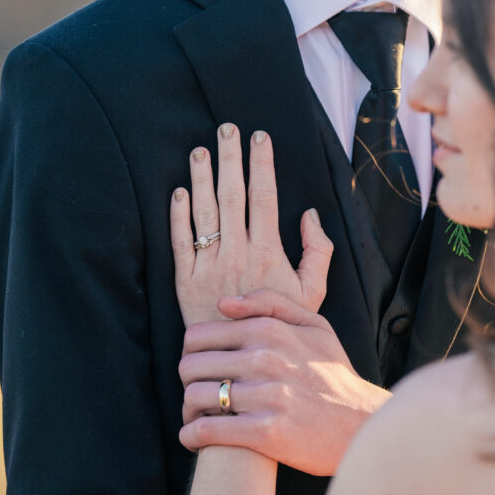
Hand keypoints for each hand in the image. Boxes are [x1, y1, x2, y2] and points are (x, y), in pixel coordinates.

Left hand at [170, 124, 332, 326]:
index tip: (260, 138)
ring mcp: (209, 268)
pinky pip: (180, 243)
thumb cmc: (279, 330)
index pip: (264, 197)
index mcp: (268, 254)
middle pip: (232, 196)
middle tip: (226, 129)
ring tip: (199, 152)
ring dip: (200, 179)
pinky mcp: (185, 283)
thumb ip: (317, 253)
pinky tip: (177, 193)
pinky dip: (177, 217)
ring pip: (204, 213)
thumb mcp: (311, 296)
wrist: (244, 365)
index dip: (262, 164)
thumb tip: (310, 216)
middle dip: (230, 158)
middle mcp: (238, 255)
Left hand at [178, 289, 391, 475]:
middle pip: (190, 366)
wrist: (364, 425)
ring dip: (187, 412)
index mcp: (270, 330)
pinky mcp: (266, 433)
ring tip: (196, 418)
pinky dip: (192, 437)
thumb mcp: (314, 325)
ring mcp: (265, 396)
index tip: (199, 368)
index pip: (197, 335)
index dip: (190, 353)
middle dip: (187, 382)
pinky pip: (207, 431)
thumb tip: (222, 304)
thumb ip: (269, 303)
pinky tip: (195, 439)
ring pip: (194, 397)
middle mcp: (265, 358)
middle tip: (196, 394)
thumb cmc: (335, 375)